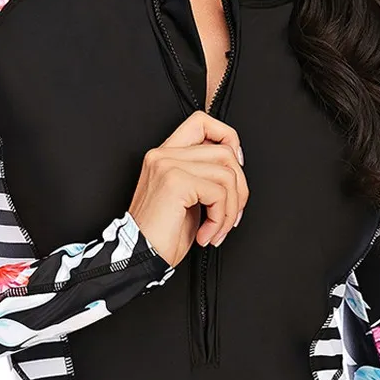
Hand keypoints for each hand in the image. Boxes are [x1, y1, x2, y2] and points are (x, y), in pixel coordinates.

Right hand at [127, 110, 248, 267]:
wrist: (140, 258)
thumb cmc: (161, 235)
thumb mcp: (189, 199)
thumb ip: (205, 176)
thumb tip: (236, 168)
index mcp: (165, 155)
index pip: (202, 121)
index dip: (228, 138)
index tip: (235, 167)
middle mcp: (163, 155)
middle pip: (225, 151)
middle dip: (239, 188)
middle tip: (230, 214)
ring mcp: (168, 165)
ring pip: (226, 174)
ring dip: (230, 210)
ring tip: (216, 229)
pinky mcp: (175, 182)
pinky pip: (219, 193)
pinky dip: (220, 219)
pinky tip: (207, 234)